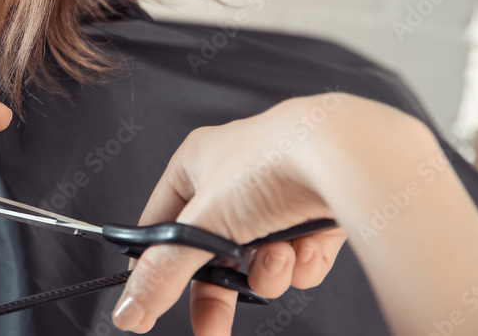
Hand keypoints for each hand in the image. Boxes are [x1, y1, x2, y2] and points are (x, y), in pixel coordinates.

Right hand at [111, 94, 350, 333]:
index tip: (156, 302)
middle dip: (222, 288)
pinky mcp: (318, 208)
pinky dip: (302, 260)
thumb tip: (129, 309)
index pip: (164, 222)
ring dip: (269, 270)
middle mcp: (236, 174)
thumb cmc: (270, 163)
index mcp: (196, 161)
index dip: (160, 264)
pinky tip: (307, 249)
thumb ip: (163, 272)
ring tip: (280, 258)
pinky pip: (299, 254)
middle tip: (213, 328)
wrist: (348, 157)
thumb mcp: (203, 224)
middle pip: (215, 249)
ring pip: (260, 256)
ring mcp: (278, 192)